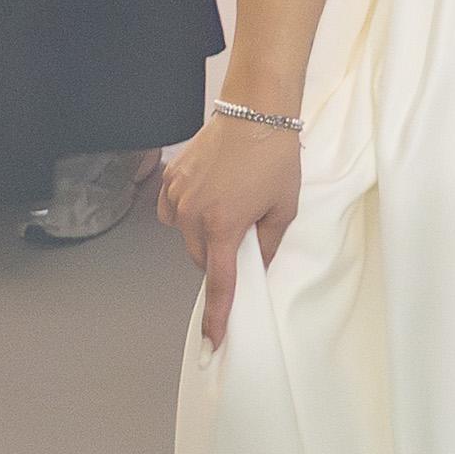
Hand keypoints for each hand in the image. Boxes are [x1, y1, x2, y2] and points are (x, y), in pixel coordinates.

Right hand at [162, 117, 303, 344]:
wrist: (255, 113)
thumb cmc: (274, 157)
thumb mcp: (283, 208)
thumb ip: (268, 244)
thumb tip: (258, 266)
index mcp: (223, 226)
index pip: (219, 283)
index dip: (217, 315)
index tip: (213, 341)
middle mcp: (192, 215)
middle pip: (202, 259)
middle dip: (221, 258)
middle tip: (245, 235)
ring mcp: (177, 195)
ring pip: (186, 237)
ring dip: (205, 234)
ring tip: (230, 206)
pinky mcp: (170, 178)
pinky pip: (173, 211)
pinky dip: (188, 213)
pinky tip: (209, 195)